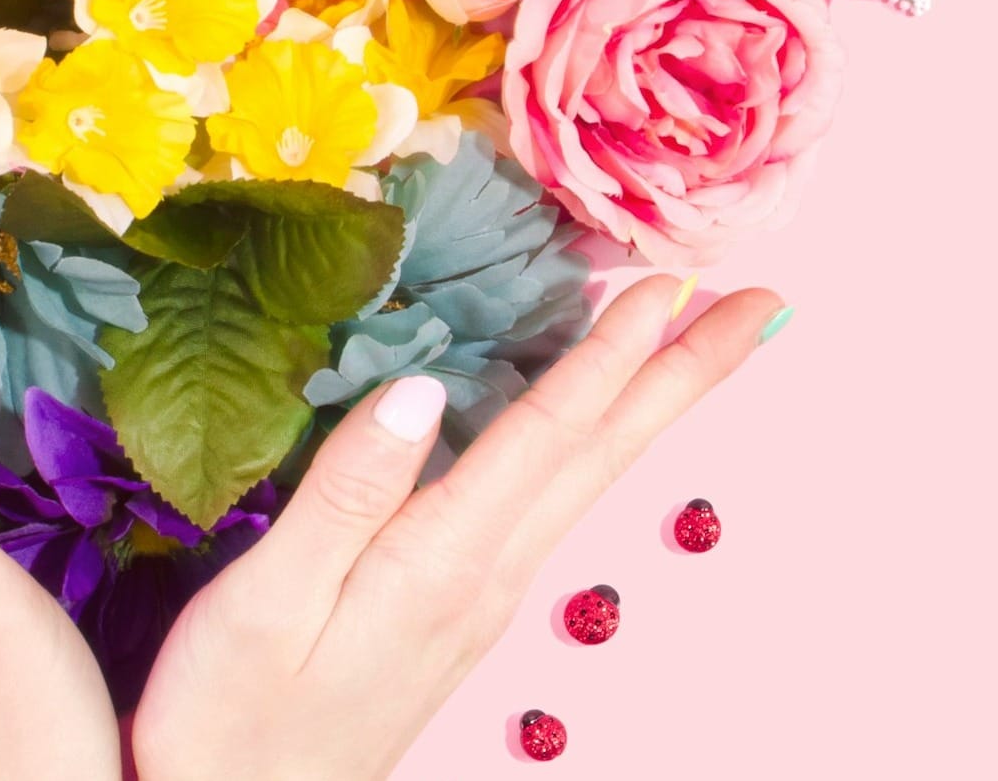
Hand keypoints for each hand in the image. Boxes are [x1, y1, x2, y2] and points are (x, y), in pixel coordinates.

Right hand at [131, 277, 782, 779]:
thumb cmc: (231, 715)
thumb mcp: (267, 600)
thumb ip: (345, 491)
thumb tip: (422, 386)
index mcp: (441, 561)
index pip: (546, 434)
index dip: (609, 352)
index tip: (672, 282)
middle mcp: (485, 577)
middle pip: (603, 457)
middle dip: (684, 375)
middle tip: (766, 305)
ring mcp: (480, 599)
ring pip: (586, 481)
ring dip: (648, 405)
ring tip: (697, 346)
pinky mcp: (458, 612)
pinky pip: (549, 504)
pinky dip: (591, 445)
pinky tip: (591, 426)